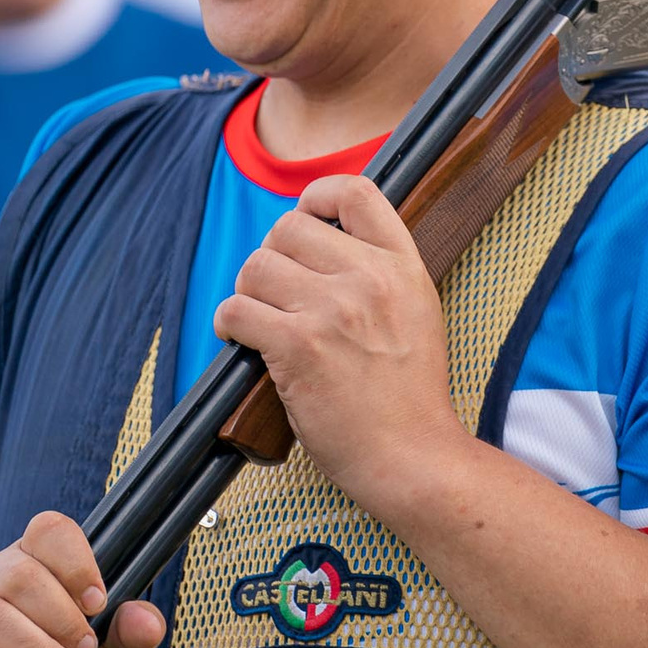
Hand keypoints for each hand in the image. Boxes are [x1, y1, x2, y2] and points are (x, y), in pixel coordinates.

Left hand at [212, 176, 460, 501]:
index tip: (304, 218)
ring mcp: (333, 310)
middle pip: (288, 228)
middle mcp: (369, 279)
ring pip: (256, 266)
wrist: (414, 456)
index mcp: (402, 266)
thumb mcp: (417, 313)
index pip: (356, 192)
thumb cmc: (409, 397)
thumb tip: (322, 242)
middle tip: (275, 291)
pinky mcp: (298, 346)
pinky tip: (243, 340)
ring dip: (248, 292)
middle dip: (271, 256)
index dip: (317, 196)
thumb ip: (380, 273)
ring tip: (261, 320)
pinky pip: (237, 310)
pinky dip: (229, 324)